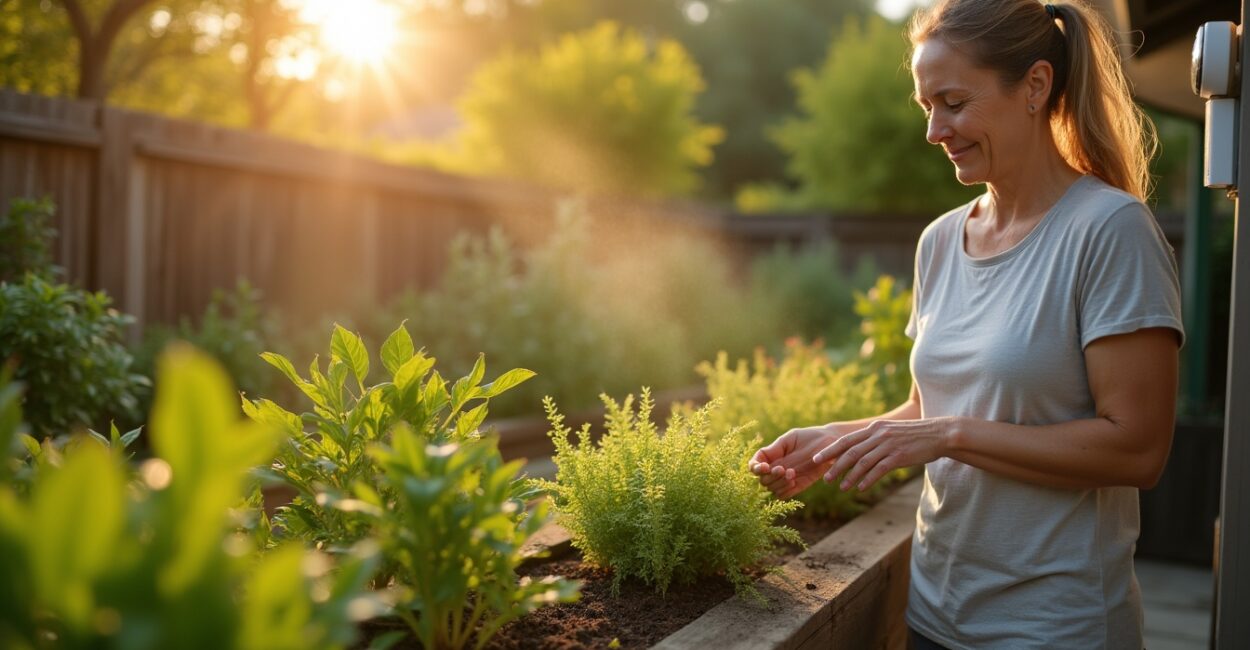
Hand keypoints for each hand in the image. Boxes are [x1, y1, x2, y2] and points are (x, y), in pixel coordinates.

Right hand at [749, 425, 840, 499]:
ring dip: (778, 483)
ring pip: (772, 489)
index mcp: (771, 455)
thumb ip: (776, 449)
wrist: (831, 444)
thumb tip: (763, 462)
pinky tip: (794, 481)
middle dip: (770, 476)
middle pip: (762, 480)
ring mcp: (786, 478)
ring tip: (791, 474)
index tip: (765, 467)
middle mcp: (776, 468)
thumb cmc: (810, 437)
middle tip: (782, 469)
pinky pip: (783, 495)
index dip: (756, 468)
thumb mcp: (791, 438)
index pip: (754, 466)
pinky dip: (785, 490)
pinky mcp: (797, 486)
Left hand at [811, 416, 956, 491]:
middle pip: (850, 452)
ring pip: (862, 463)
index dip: (830, 450)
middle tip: (825, 478)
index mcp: (874, 428)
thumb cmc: (914, 435)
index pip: (846, 440)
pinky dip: (867, 480)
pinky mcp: (899, 456)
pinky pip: (879, 470)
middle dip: (835, 466)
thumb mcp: (891, 432)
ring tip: (841, 488)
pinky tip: (860, 488)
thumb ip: (875, 439)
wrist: (939, 434)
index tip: (817, 459)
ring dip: (850, 477)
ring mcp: (888, 445)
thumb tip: (859, 450)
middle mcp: (878, 435)